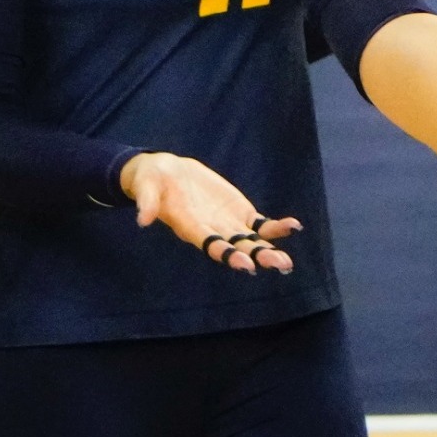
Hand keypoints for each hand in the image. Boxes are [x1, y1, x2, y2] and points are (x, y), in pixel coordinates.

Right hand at [120, 151, 299, 273]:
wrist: (167, 172)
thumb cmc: (152, 180)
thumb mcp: (146, 186)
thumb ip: (146, 202)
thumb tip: (142, 220)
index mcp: (191, 227)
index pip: (211, 245)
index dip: (228, 254)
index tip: (246, 265)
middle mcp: (212, 231)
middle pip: (237, 248)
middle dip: (259, 257)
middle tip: (281, 265)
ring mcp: (228, 224)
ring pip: (252, 241)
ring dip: (269, 249)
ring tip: (287, 261)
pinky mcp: (239, 212)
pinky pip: (260, 224)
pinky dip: (275, 227)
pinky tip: (293, 227)